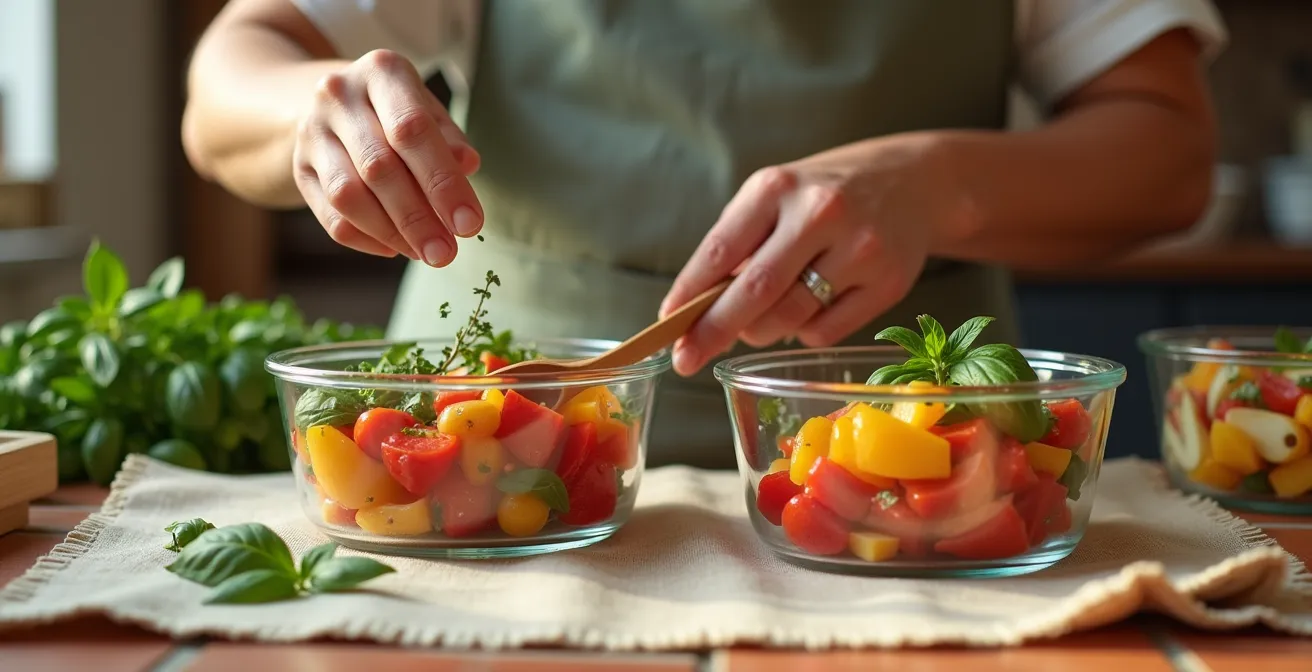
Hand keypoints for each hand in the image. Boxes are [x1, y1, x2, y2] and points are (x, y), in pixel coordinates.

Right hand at [292, 50, 482, 264]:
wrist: (331, 104)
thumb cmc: (396, 110)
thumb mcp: (427, 109)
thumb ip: (448, 138)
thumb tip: (467, 165)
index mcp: (381, 71)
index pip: (411, 129)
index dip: (442, 181)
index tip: (469, 224)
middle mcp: (338, 95)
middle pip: (378, 167)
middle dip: (418, 218)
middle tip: (446, 254)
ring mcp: (312, 131)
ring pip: (348, 196)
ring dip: (391, 233)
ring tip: (425, 253)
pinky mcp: (299, 168)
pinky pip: (331, 216)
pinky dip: (367, 240)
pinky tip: (395, 248)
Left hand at [661, 133, 967, 375]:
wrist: (915, 181)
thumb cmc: (825, 194)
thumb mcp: (777, 197)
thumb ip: (738, 244)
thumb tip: (694, 310)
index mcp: (777, 186)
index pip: (720, 250)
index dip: (688, 293)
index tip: (666, 323)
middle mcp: (820, 213)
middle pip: (754, 291)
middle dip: (713, 332)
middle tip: (686, 359)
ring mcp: (859, 249)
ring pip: (788, 318)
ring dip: (759, 331)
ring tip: (757, 320)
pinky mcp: (888, 283)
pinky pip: (823, 331)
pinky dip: (802, 332)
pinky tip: (807, 309)